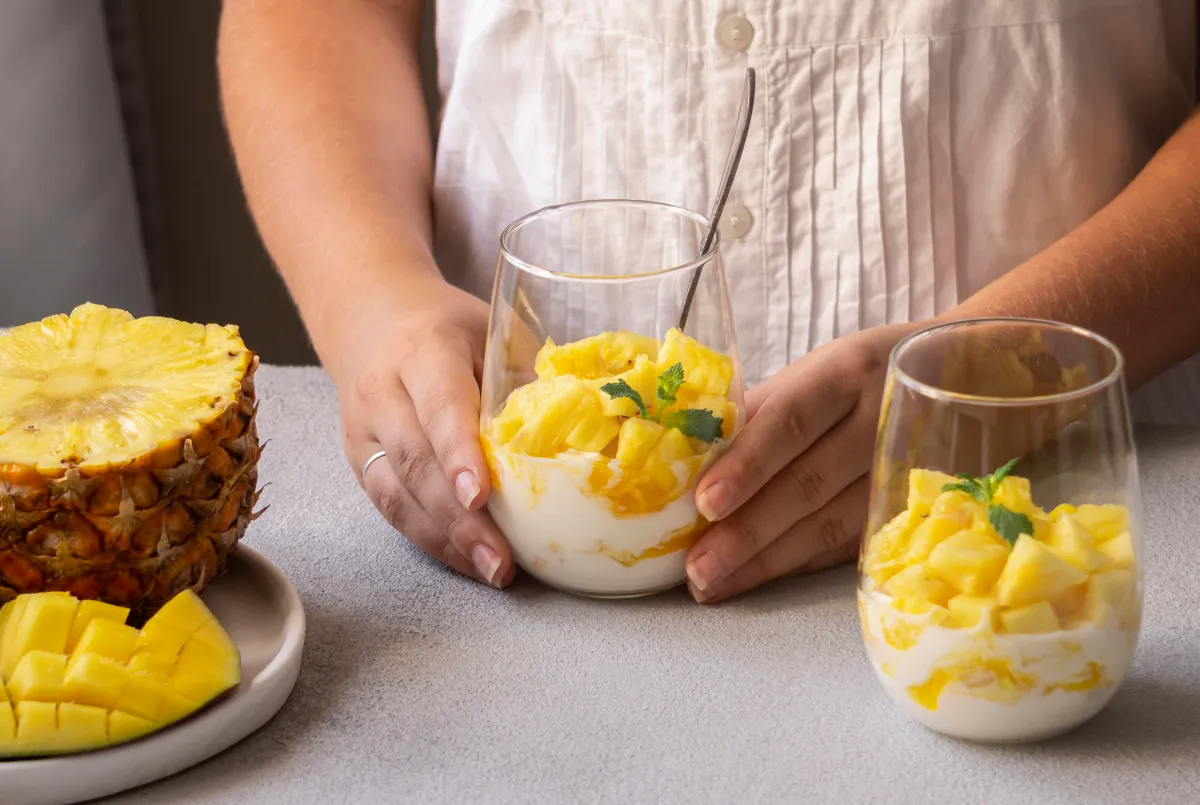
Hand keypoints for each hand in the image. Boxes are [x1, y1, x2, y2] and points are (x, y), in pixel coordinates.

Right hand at [336, 279, 515, 587]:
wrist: (375, 320)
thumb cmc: (451, 329)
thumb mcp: (493, 331)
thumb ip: (526, 377)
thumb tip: (587, 430)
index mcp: (423, 353)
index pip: (440, 408)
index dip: (458, 454)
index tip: (480, 496)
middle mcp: (382, 393)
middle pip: (416, 463)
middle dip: (459, 518)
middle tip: (500, 560)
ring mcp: (364, 433)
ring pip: (397, 495)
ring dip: (446, 540)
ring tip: (492, 571)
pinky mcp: (360, 463)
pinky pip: (392, 509)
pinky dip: (432, 539)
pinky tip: (468, 560)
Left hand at [684, 324, 921, 602]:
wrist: (969, 375)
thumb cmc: (865, 376)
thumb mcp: (819, 372)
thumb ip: (763, 412)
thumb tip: (691, 458)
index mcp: (846, 371)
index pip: (792, 420)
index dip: (748, 463)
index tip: (706, 503)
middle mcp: (882, 419)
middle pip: (809, 483)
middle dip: (748, 531)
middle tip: (697, 567)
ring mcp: (905, 472)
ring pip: (831, 524)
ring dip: (767, 561)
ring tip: (714, 584)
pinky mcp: (914, 510)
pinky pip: (849, 544)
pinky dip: (799, 565)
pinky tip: (758, 579)